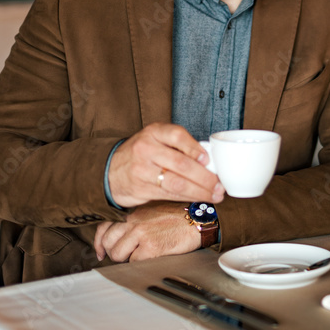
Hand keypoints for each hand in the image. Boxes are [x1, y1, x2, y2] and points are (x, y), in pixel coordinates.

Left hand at [94, 202, 200, 262]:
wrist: (199, 218)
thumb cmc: (180, 216)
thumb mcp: (154, 212)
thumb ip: (137, 221)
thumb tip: (124, 237)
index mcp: (134, 213)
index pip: (105, 226)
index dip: (100, 242)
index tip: (101, 251)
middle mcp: (135, 221)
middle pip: (108, 242)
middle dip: (114, 253)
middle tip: (125, 257)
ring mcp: (142, 233)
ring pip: (118, 254)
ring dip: (127, 260)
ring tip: (140, 258)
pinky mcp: (152, 247)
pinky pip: (135, 263)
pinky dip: (141, 265)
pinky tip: (151, 259)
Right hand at [107, 122, 223, 208]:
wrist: (109, 170)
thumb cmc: (141, 154)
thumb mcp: (154, 140)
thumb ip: (176, 145)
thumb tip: (210, 160)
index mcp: (153, 132)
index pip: (177, 135)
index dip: (195, 148)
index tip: (208, 160)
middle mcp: (146, 148)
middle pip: (181, 163)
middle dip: (205, 177)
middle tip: (220, 185)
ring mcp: (142, 169)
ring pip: (177, 182)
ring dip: (199, 191)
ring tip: (215, 195)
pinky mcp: (141, 188)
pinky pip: (169, 194)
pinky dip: (187, 197)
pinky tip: (198, 198)